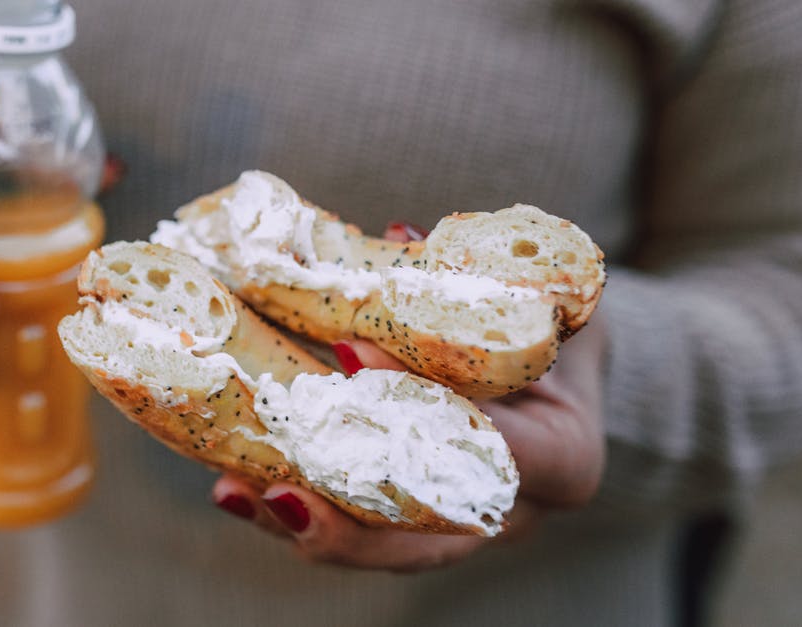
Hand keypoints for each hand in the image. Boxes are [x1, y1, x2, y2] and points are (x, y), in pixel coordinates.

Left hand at [210, 218, 606, 570]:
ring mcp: (463, 525)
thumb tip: (400, 241)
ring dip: (304, 523)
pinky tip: (237, 490)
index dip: (420, 402)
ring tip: (236, 493)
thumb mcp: (539, 302)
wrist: (559, 367)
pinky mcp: (421, 522)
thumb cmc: (549, 328)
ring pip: (382, 547)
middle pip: (430, 543)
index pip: (493, 447)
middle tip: (282, 495)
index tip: (351, 351)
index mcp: (565, 460)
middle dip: (349, 527)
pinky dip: (298, 510)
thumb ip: (482, 283)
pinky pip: (358, 528)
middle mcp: (514, 512)